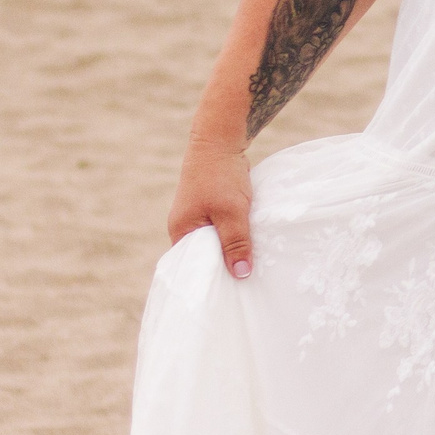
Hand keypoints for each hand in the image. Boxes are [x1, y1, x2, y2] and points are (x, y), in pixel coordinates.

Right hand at [169, 134, 255, 279]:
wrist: (220, 141)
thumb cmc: (220, 177)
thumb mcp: (231, 213)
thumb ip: (235, 243)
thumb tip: (240, 275)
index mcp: (181, 231)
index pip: (192, 266)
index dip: (210, 278)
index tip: (230, 292)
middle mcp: (187, 226)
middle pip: (206, 255)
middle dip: (224, 265)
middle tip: (246, 283)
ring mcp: (199, 216)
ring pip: (217, 241)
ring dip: (233, 249)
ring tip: (252, 267)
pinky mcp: (212, 208)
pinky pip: (224, 229)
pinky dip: (236, 235)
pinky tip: (252, 244)